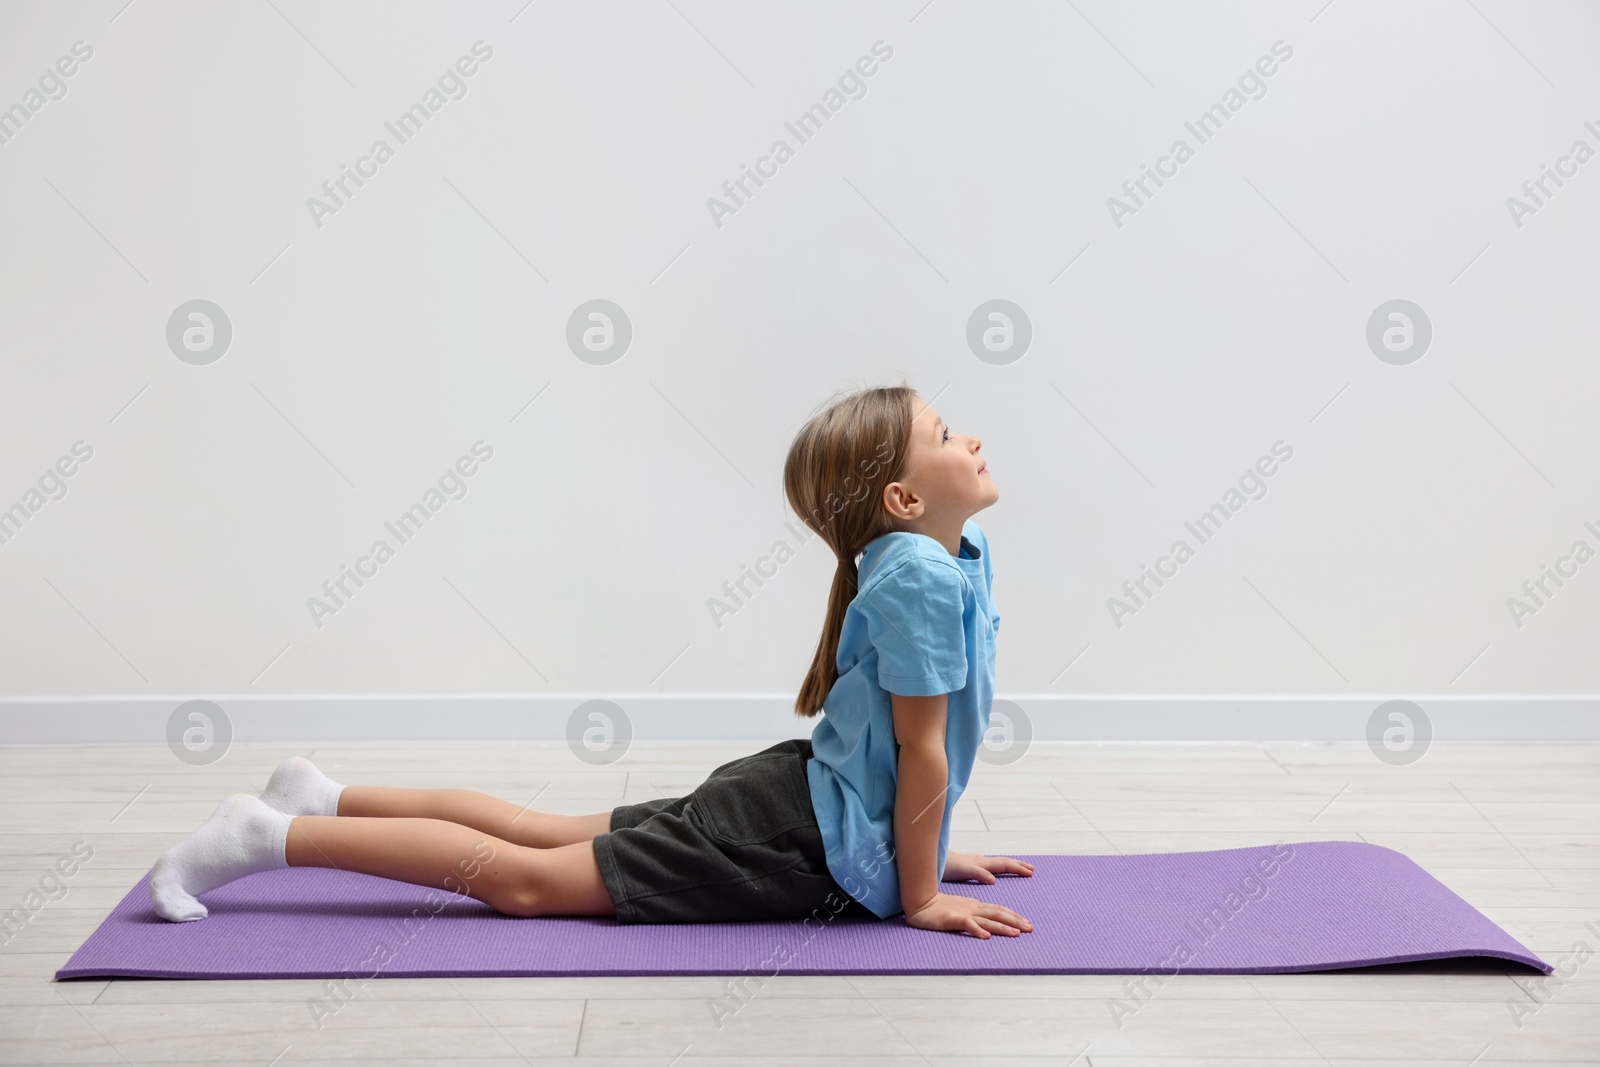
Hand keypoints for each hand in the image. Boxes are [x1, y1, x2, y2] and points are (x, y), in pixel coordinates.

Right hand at [904, 890, 1032, 937]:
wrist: (920, 904)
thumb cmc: (939, 910)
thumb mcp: (960, 911)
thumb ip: (974, 917)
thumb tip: (987, 927)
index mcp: (975, 906)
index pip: (998, 910)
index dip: (1013, 916)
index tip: (1026, 923)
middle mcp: (973, 909)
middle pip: (998, 914)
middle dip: (1015, 921)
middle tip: (1030, 928)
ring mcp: (963, 913)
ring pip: (987, 920)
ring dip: (1002, 927)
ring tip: (1016, 933)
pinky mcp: (953, 919)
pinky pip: (967, 925)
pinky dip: (977, 930)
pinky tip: (986, 936)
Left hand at [942, 850, 1034, 883]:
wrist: (932, 858)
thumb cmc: (946, 866)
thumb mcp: (963, 871)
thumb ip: (978, 874)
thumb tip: (994, 880)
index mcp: (982, 863)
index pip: (1004, 864)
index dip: (1018, 868)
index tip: (1031, 872)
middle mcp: (981, 861)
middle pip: (1004, 862)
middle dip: (1018, 865)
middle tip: (1032, 869)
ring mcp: (976, 862)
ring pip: (997, 863)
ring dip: (1010, 866)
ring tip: (1019, 868)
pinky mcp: (970, 866)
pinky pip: (990, 866)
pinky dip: (998, 868)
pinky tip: (996, 873)